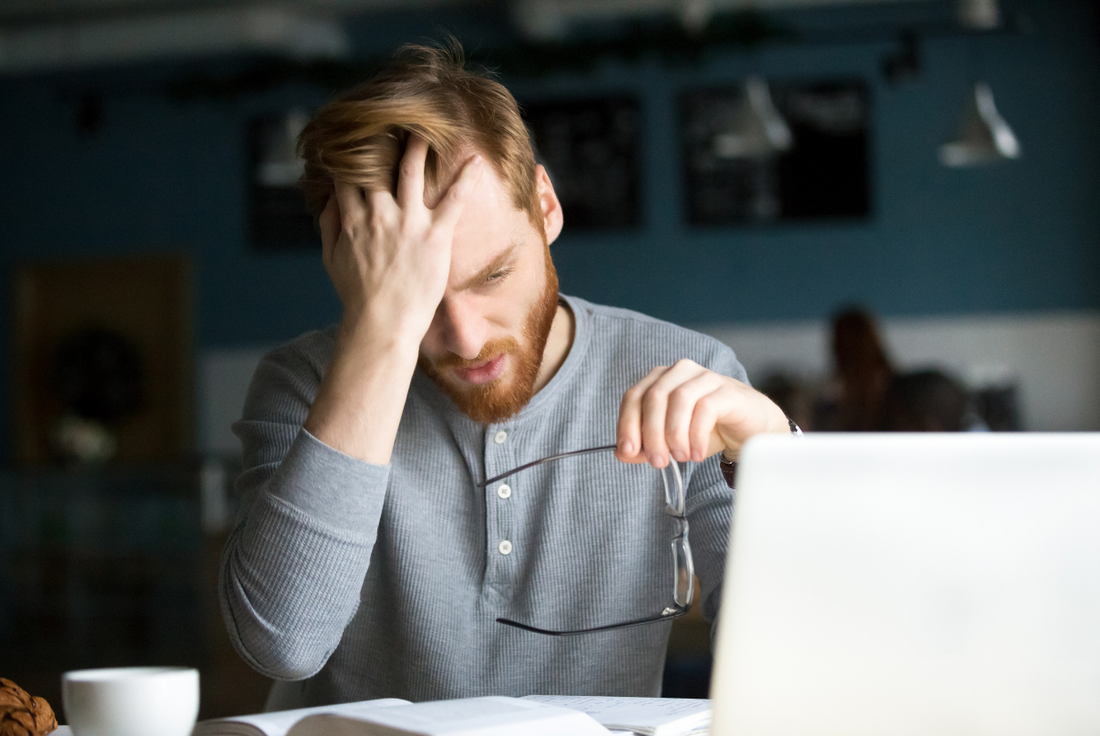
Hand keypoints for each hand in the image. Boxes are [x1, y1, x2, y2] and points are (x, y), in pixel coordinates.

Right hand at [318, 135, 482, 342]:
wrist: (383, 323)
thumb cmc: (358, 296)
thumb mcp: (332, 260)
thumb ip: (329, 226)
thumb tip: (328, 200)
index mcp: (353, 219)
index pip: (349, 175)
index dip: (352, 154)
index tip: (357, 139)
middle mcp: (379, 214)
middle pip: (379, 165)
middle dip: (383, 141)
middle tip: (392, 120)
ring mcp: (408, 223)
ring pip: (413, 172)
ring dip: (419, 147)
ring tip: (427, 128)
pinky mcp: (435, 235)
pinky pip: (452, 200)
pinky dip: (465, 178)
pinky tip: (476, 161)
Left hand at [615, 359, 789, 467]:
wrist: (750, 427)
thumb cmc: (707, 430)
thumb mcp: (670, 441)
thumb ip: (645, 446)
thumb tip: (622, 454)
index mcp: (661, 379)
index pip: (634, 396)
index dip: (627, 424)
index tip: (628, 452)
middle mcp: (680, 372)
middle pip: (654, 397)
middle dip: (651, 434)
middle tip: (658, 461)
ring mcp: (705, 377)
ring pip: (679, 400)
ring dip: (674, 434)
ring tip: (680, 457)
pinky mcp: (727, 390)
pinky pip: (705, 408)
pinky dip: (696, 435)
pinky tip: (696, 453)